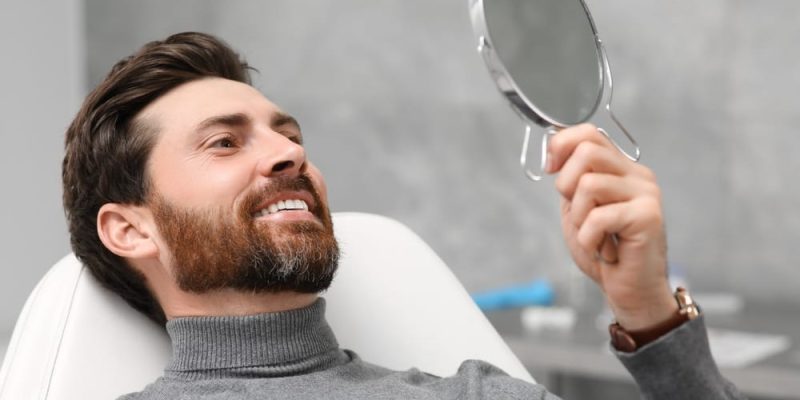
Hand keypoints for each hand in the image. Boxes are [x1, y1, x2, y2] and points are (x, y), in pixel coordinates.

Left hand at [546, 124, 676, 329]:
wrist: (629, 291)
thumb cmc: (605, 252)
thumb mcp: (578, 210)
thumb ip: (571, 181)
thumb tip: (554, 154)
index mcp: (621, 170)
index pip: (589, 134)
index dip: (561, 145)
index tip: (550, 168)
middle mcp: (638, 176)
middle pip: (587, 152)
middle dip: (567, 185)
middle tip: (579, 215)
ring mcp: (646, 194)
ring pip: (589, 184)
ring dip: (579, 219)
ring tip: (595, 237)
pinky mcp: (648, 216)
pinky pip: (598, 217)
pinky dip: (590, 239)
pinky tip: (604, 250)